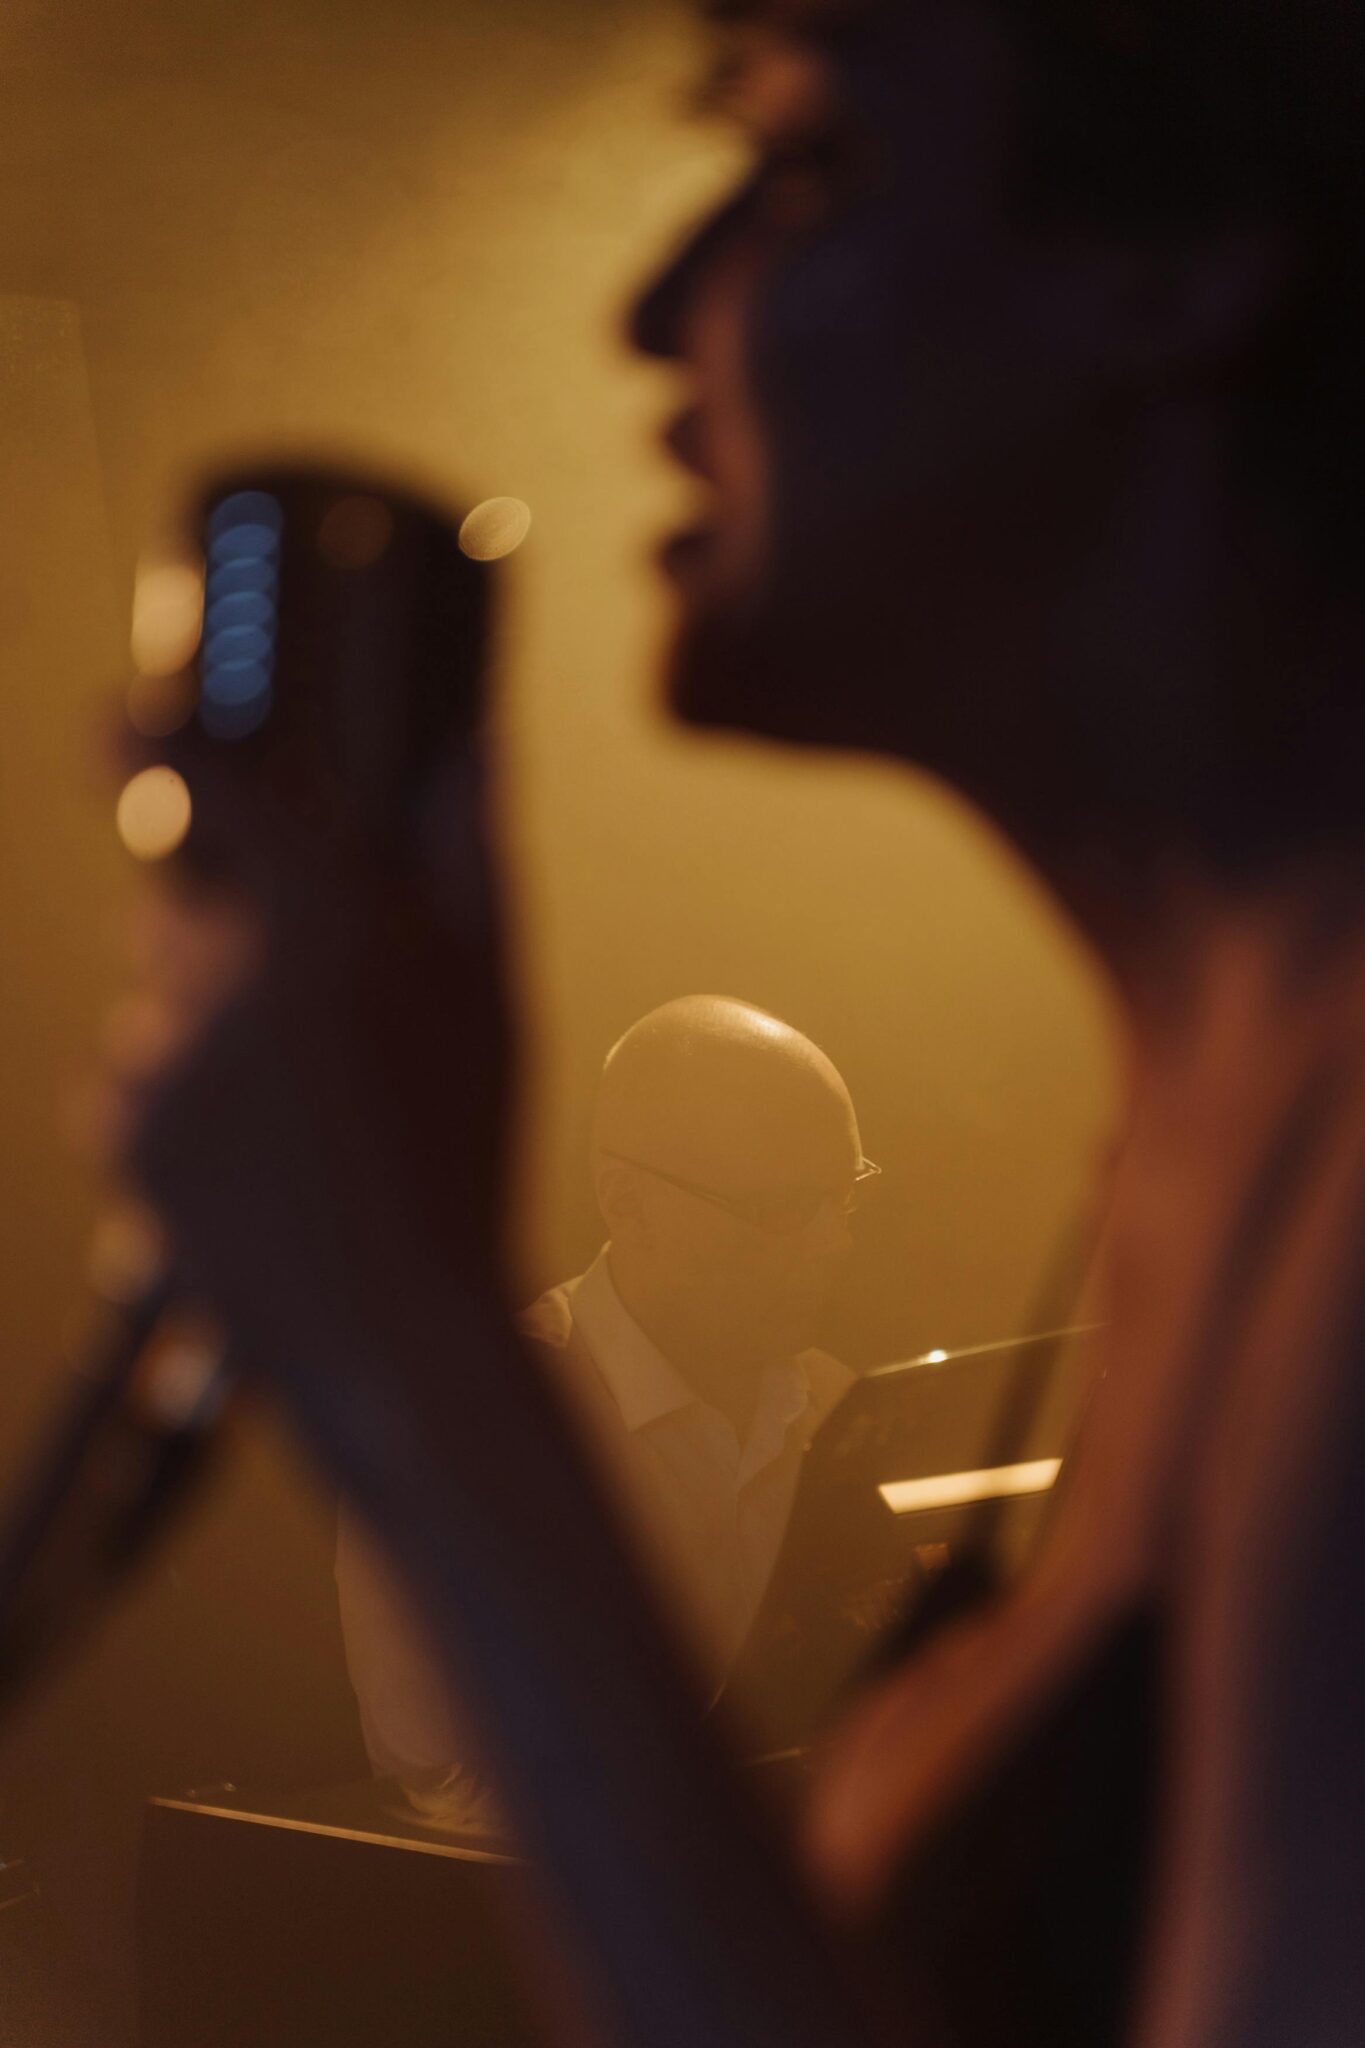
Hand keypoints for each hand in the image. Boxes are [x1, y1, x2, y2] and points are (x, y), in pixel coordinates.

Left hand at [93, 712, 515, 1384]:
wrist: (396, 1323)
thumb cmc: (464, 1156)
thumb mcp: (497, 1002)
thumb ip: (469, 861)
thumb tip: (470, 749)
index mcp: (331, 918)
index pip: (212, 792)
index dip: (152, 743)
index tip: (116, 721)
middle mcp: (232, 970)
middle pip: (181, 912)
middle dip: (218, 937)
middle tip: (301, 1008)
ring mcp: (168, 1055)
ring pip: (159, 1010)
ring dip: (206, 1037)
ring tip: (304, 1119)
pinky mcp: (128, 1130)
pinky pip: (130, 1087)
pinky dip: (179, 1110)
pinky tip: (257, 1161)